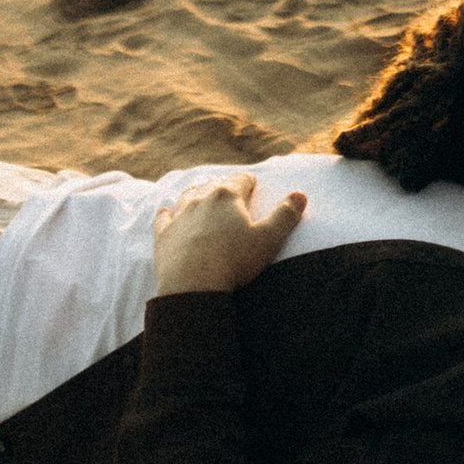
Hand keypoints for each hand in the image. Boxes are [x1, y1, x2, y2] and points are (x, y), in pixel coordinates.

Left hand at [150, 173, 308, 297]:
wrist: (193, 284)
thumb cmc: (234, 261)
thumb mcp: (269, 239)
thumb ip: (286, 215)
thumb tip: (300, 194)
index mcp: (228, 196)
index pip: (241, 179)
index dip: (249, 182)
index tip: (253, 186)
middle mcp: (201, 198)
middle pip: (214, 184)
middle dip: (225, 186)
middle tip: (232, 193)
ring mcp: (180, 215)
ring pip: (188, 195)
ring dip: (197, 194)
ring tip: (202, 196)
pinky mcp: (164, 234)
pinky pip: (163, 217)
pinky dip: (166, 212)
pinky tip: (167, 211)